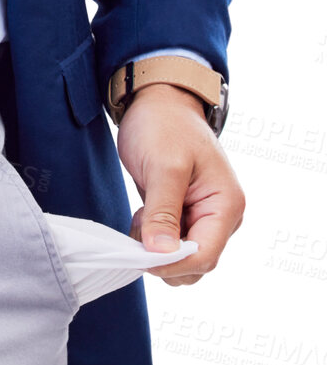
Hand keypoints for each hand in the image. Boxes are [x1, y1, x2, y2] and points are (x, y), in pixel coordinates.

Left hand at [116, 82, 244, 284]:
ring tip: (141, 214)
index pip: (205, 256)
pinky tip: (143, 212)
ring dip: (155, 247)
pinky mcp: (185, 214)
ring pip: (180, 257)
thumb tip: (161, 254)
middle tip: (138, 230)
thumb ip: (163, 212)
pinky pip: (171, 242)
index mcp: (226, 205)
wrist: (158, 101)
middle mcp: (221, 216)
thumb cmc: (164, 125)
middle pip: (195, 263)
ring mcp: (204, 216)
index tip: (140, 255)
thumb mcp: (164, 166)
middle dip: (163, 258)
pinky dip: (152, 237)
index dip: (172, 264)